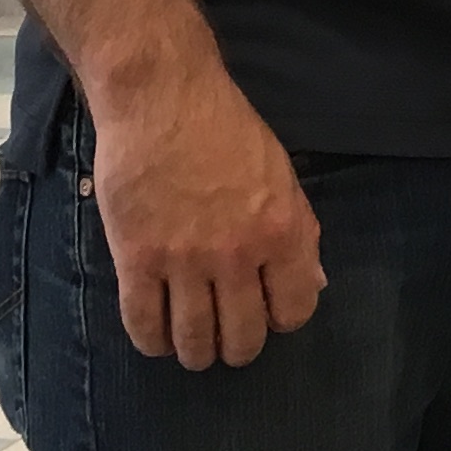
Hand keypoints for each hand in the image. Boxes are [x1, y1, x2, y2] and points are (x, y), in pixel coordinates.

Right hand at [88, 65, 324, 368]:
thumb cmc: (226, 130)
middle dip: (237, 347)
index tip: (265, 311)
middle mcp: (238, 254)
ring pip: (194, 341)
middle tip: (226, 339)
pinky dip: (152, 342)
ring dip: (196, 352)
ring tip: (192, 345)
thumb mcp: (281, 177)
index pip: (294, 310)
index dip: (281, 319)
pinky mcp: (136, 258)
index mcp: (282, 231)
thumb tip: (314, 283)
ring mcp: (185, 260)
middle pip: (243, 338)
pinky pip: (144, 324)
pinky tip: (157, 336)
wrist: (161, 98)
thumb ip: (299, 234)